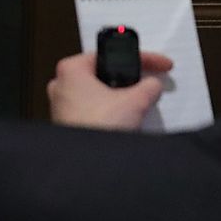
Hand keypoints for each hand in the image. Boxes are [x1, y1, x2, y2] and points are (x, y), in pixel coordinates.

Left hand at [46, 50, 172, 130]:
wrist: (87, 166)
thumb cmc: (96, 128)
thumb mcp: (135, 101)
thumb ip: (148, 87)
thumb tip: (153, 85)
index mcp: (71, 69)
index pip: (111, 55)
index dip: (140, 58)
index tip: (157, 64)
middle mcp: (62, 85)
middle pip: (105, 74)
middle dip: (129, 80)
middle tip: (147, 82)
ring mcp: (63, 107)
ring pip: (99, 95)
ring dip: (120, 98)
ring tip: (138, 104)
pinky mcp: (68, 125)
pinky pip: (94, 112)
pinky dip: (110, 113)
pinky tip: (124, 122)